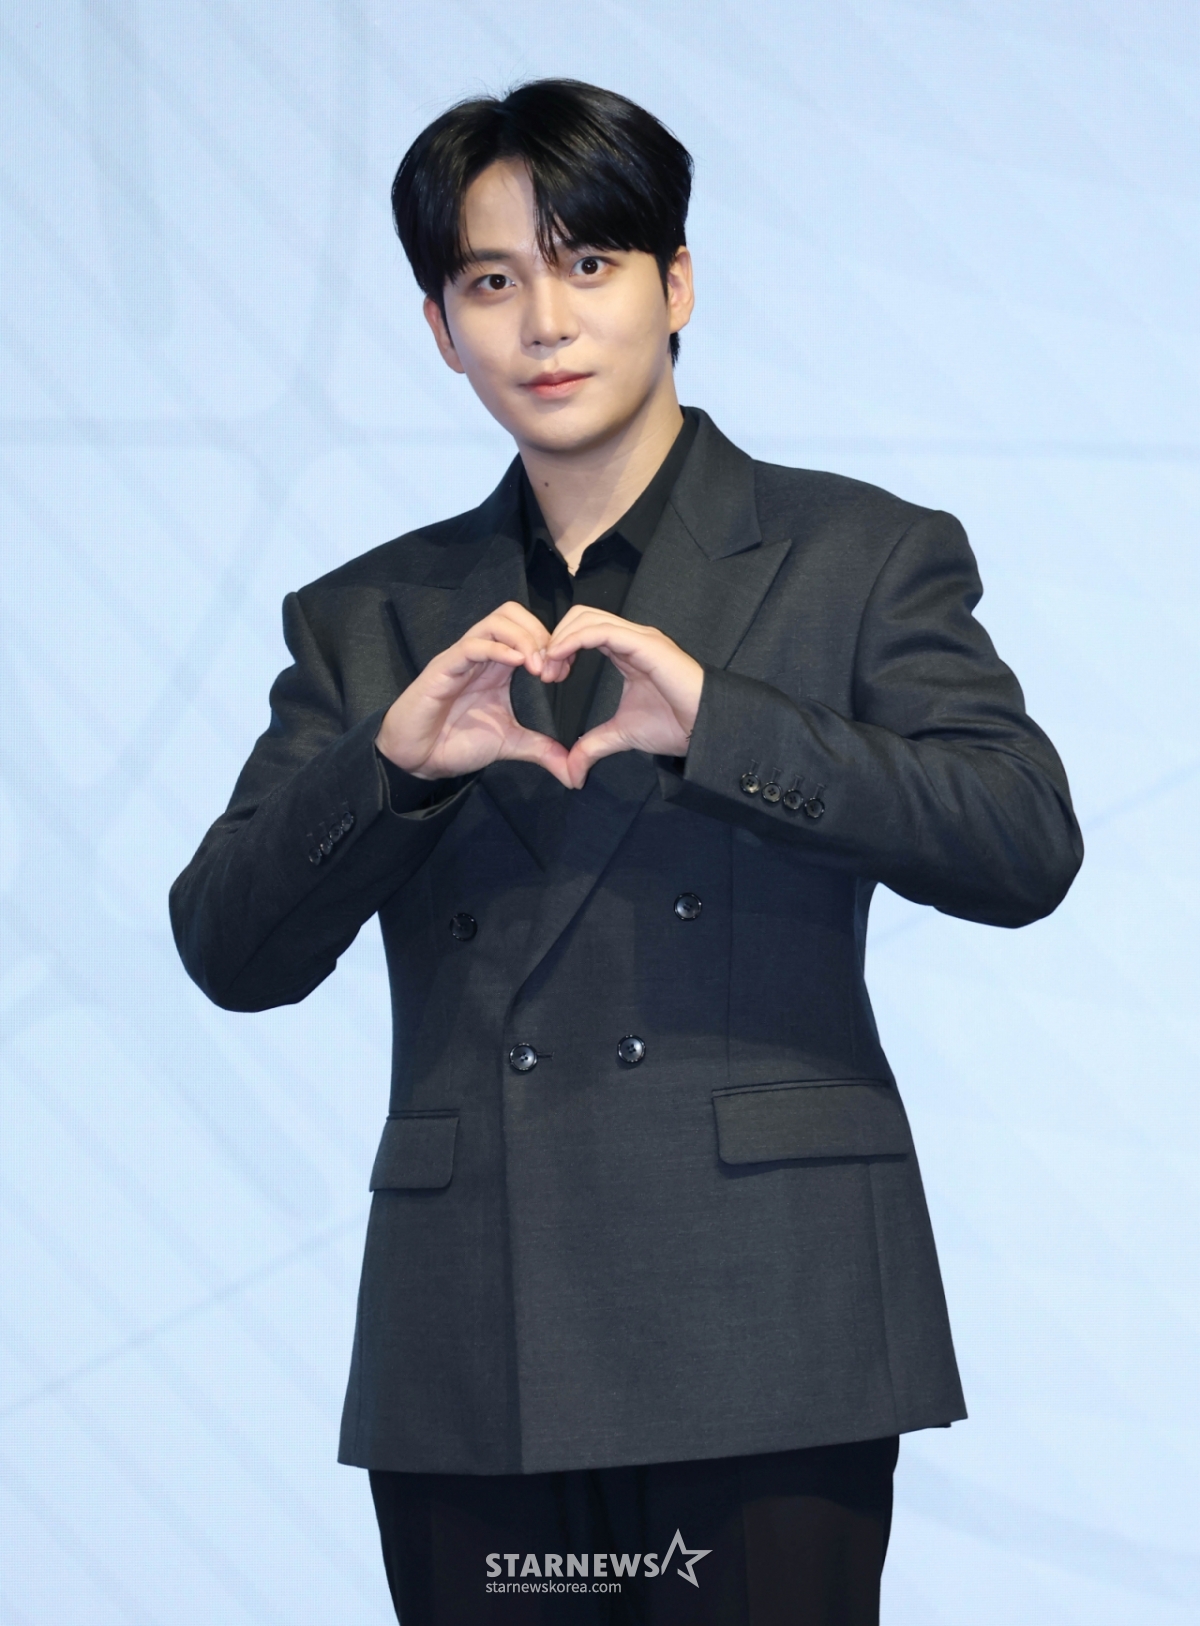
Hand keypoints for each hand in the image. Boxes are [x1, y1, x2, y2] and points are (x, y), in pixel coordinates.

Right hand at [375, 601, 572, 787]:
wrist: (419, 758)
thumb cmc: (457, 743)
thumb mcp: (510, 744)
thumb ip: (542, 749)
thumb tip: (574, 773)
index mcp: (499, 665)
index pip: (528, 630)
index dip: (552, 644)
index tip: (564, 673)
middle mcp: (482, 655)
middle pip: (513, 614)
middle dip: (540, 634)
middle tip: (552, 668)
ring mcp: (462, 658)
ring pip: (496, 622)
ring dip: (524, 638)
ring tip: (537, 667)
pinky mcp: (444, 667)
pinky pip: (472, 645)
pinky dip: (499, 649)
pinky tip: (518, 664)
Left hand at [543, 607, 703, 788]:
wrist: (705, 729)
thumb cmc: (675, 726)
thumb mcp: (622, 735)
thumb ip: (594, 746)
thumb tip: (572, 772)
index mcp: (626, 651)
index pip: (584, 631)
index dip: (560, 647)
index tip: (546, 676)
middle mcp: (632, 637)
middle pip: (581, 616)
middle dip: (555, 639)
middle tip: (544, 672)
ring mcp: (639, 637)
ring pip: (587, 617)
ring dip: (560, 639)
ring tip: (549, 669)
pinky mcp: (645, 643)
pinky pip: (601, 630)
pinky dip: (574, 639)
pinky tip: (559, 658)